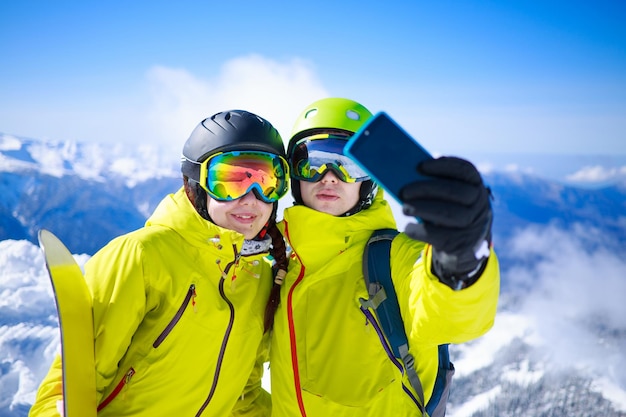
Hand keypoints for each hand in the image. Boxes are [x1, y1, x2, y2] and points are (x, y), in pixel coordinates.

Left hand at [401, 157, 491, 288]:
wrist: (461, 248)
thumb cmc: (448, 213)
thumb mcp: (450, 199)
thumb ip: (436, 186)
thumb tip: (408, 176)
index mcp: (476, 187)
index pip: (465, 170)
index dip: (443, 166)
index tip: (420, 166)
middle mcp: (480, 206)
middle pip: (455, 192)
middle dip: (426, 189)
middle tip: (404, 191)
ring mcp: (473, 227)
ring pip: (449, 214)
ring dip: (423, 209)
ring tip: (404, 208)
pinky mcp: (461, 245)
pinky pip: (440, 236)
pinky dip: (420, 231)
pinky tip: (408, 227)